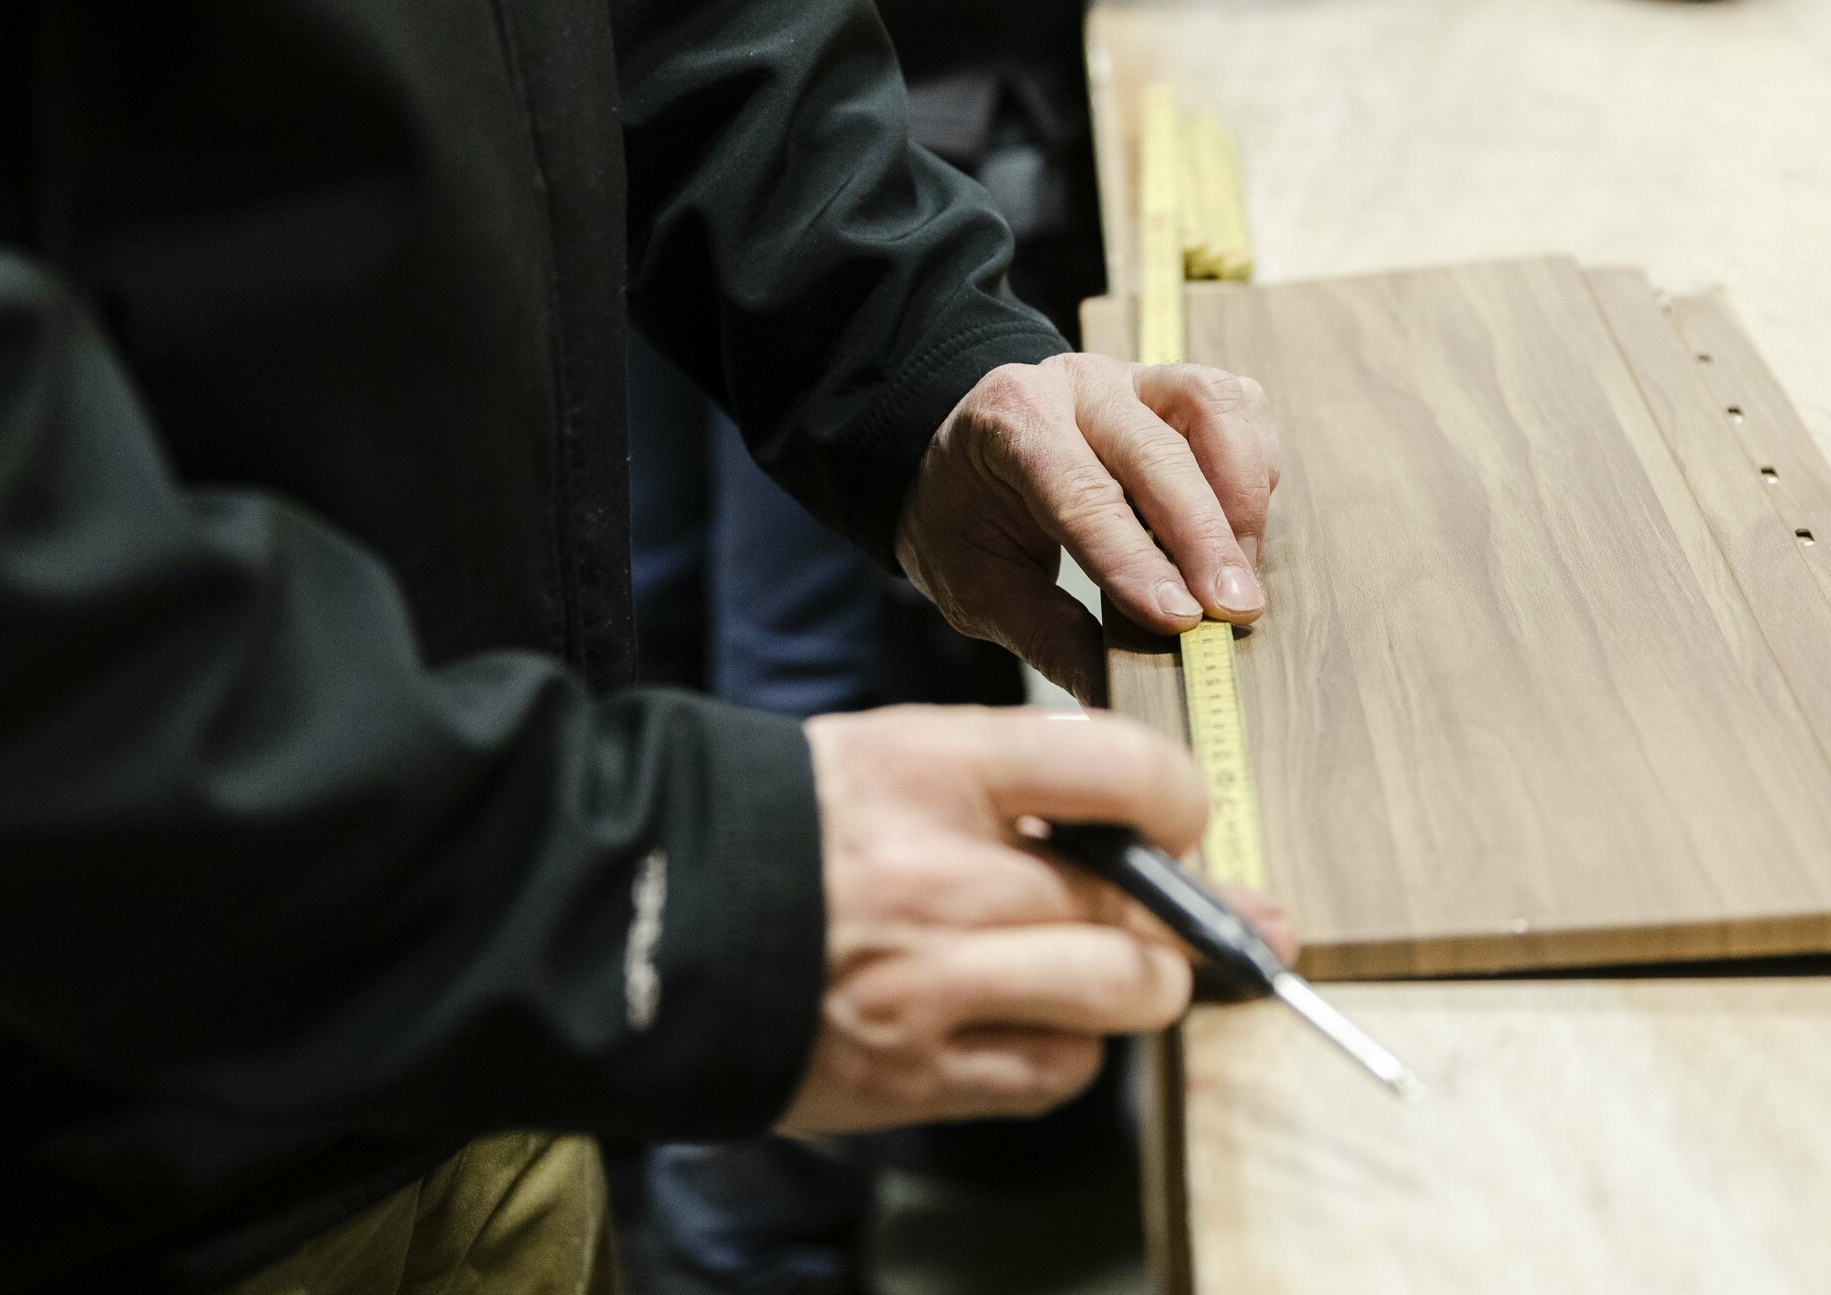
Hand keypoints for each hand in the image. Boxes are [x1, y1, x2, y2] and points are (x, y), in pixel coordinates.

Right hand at [780, 707, 1284, 1132]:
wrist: (640, 923)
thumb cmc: (788, 831)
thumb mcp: (893, 756)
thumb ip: (1019, 784)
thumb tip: (1163, 831)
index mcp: (928, 771)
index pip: (1120, 769)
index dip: (1179, 798)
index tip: (1178, 819)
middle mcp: (934, 878)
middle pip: (1138, 900)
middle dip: (1185, 911)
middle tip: (1190, 911)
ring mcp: (925, 985)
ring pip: (1125, 990)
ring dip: (1145, 983)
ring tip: (1116, 965)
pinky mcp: (914, 1073)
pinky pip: (1059, 1070)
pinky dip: (1071, 1047)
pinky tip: (1034, 1018)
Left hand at [897, 353, 1279, 703]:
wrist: (960, 451)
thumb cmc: (966, 517)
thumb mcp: (975, 584)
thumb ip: (1045, 634)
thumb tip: (1109, 697)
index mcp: (1011, 423)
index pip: (1081, 493)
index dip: (1135, 559)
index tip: (1181, 619)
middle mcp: (1076, 385)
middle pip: (1157, 452)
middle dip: (1205, 537)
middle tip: (1234, 611)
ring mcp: (1132, 376)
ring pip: (1213, 406)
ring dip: (1240, 493)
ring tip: (1241, 572)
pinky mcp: (1176, 386)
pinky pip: (1238, 406)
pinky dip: (1253, 465)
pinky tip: (1243, 527)